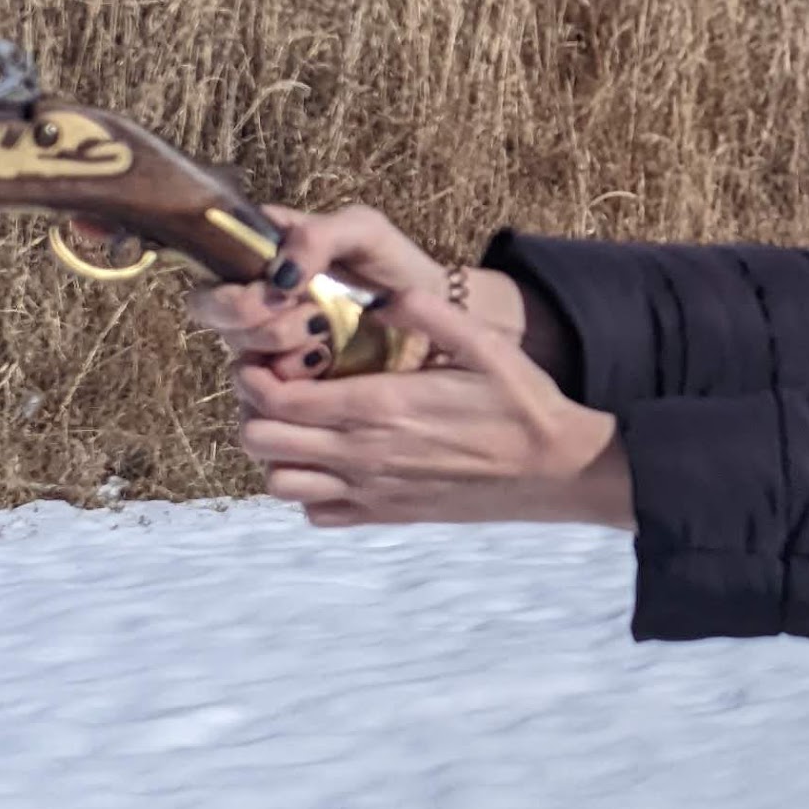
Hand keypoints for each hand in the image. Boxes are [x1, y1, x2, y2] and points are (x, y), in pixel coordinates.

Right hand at [189, 204, 527, 367]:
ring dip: (285, 355)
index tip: (282, 290)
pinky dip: (296, 390)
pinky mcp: (291, 396)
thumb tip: (277, 273)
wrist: (437, 323)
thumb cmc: (396, 270)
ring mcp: (271, 355)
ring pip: (240, 367)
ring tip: (328, 346)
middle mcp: (257, 310)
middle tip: (312, 318)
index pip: (210, 281)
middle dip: (260, 323)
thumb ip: (316, 235)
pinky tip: (330, 373)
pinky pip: (265, 405)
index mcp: (261, 264)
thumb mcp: (363, 232)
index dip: (234, 293)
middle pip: (216, 322)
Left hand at [229, 283, 633, 531]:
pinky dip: (308, 488)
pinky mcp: (385, 515)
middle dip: (254, 409)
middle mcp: (365, 454)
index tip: (264, 356)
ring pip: (278, 482)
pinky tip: (332, 458)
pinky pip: (316, 512)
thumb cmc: (520, 402)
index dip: (253, 376)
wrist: (555, 469)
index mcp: (381, 405)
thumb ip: (429, 312)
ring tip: (300, 423)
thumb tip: (384, 294)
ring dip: (277, 451)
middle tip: (277, 384)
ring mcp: (372, 491)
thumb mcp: (484, 343)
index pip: (277, 400)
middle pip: (261, 442)